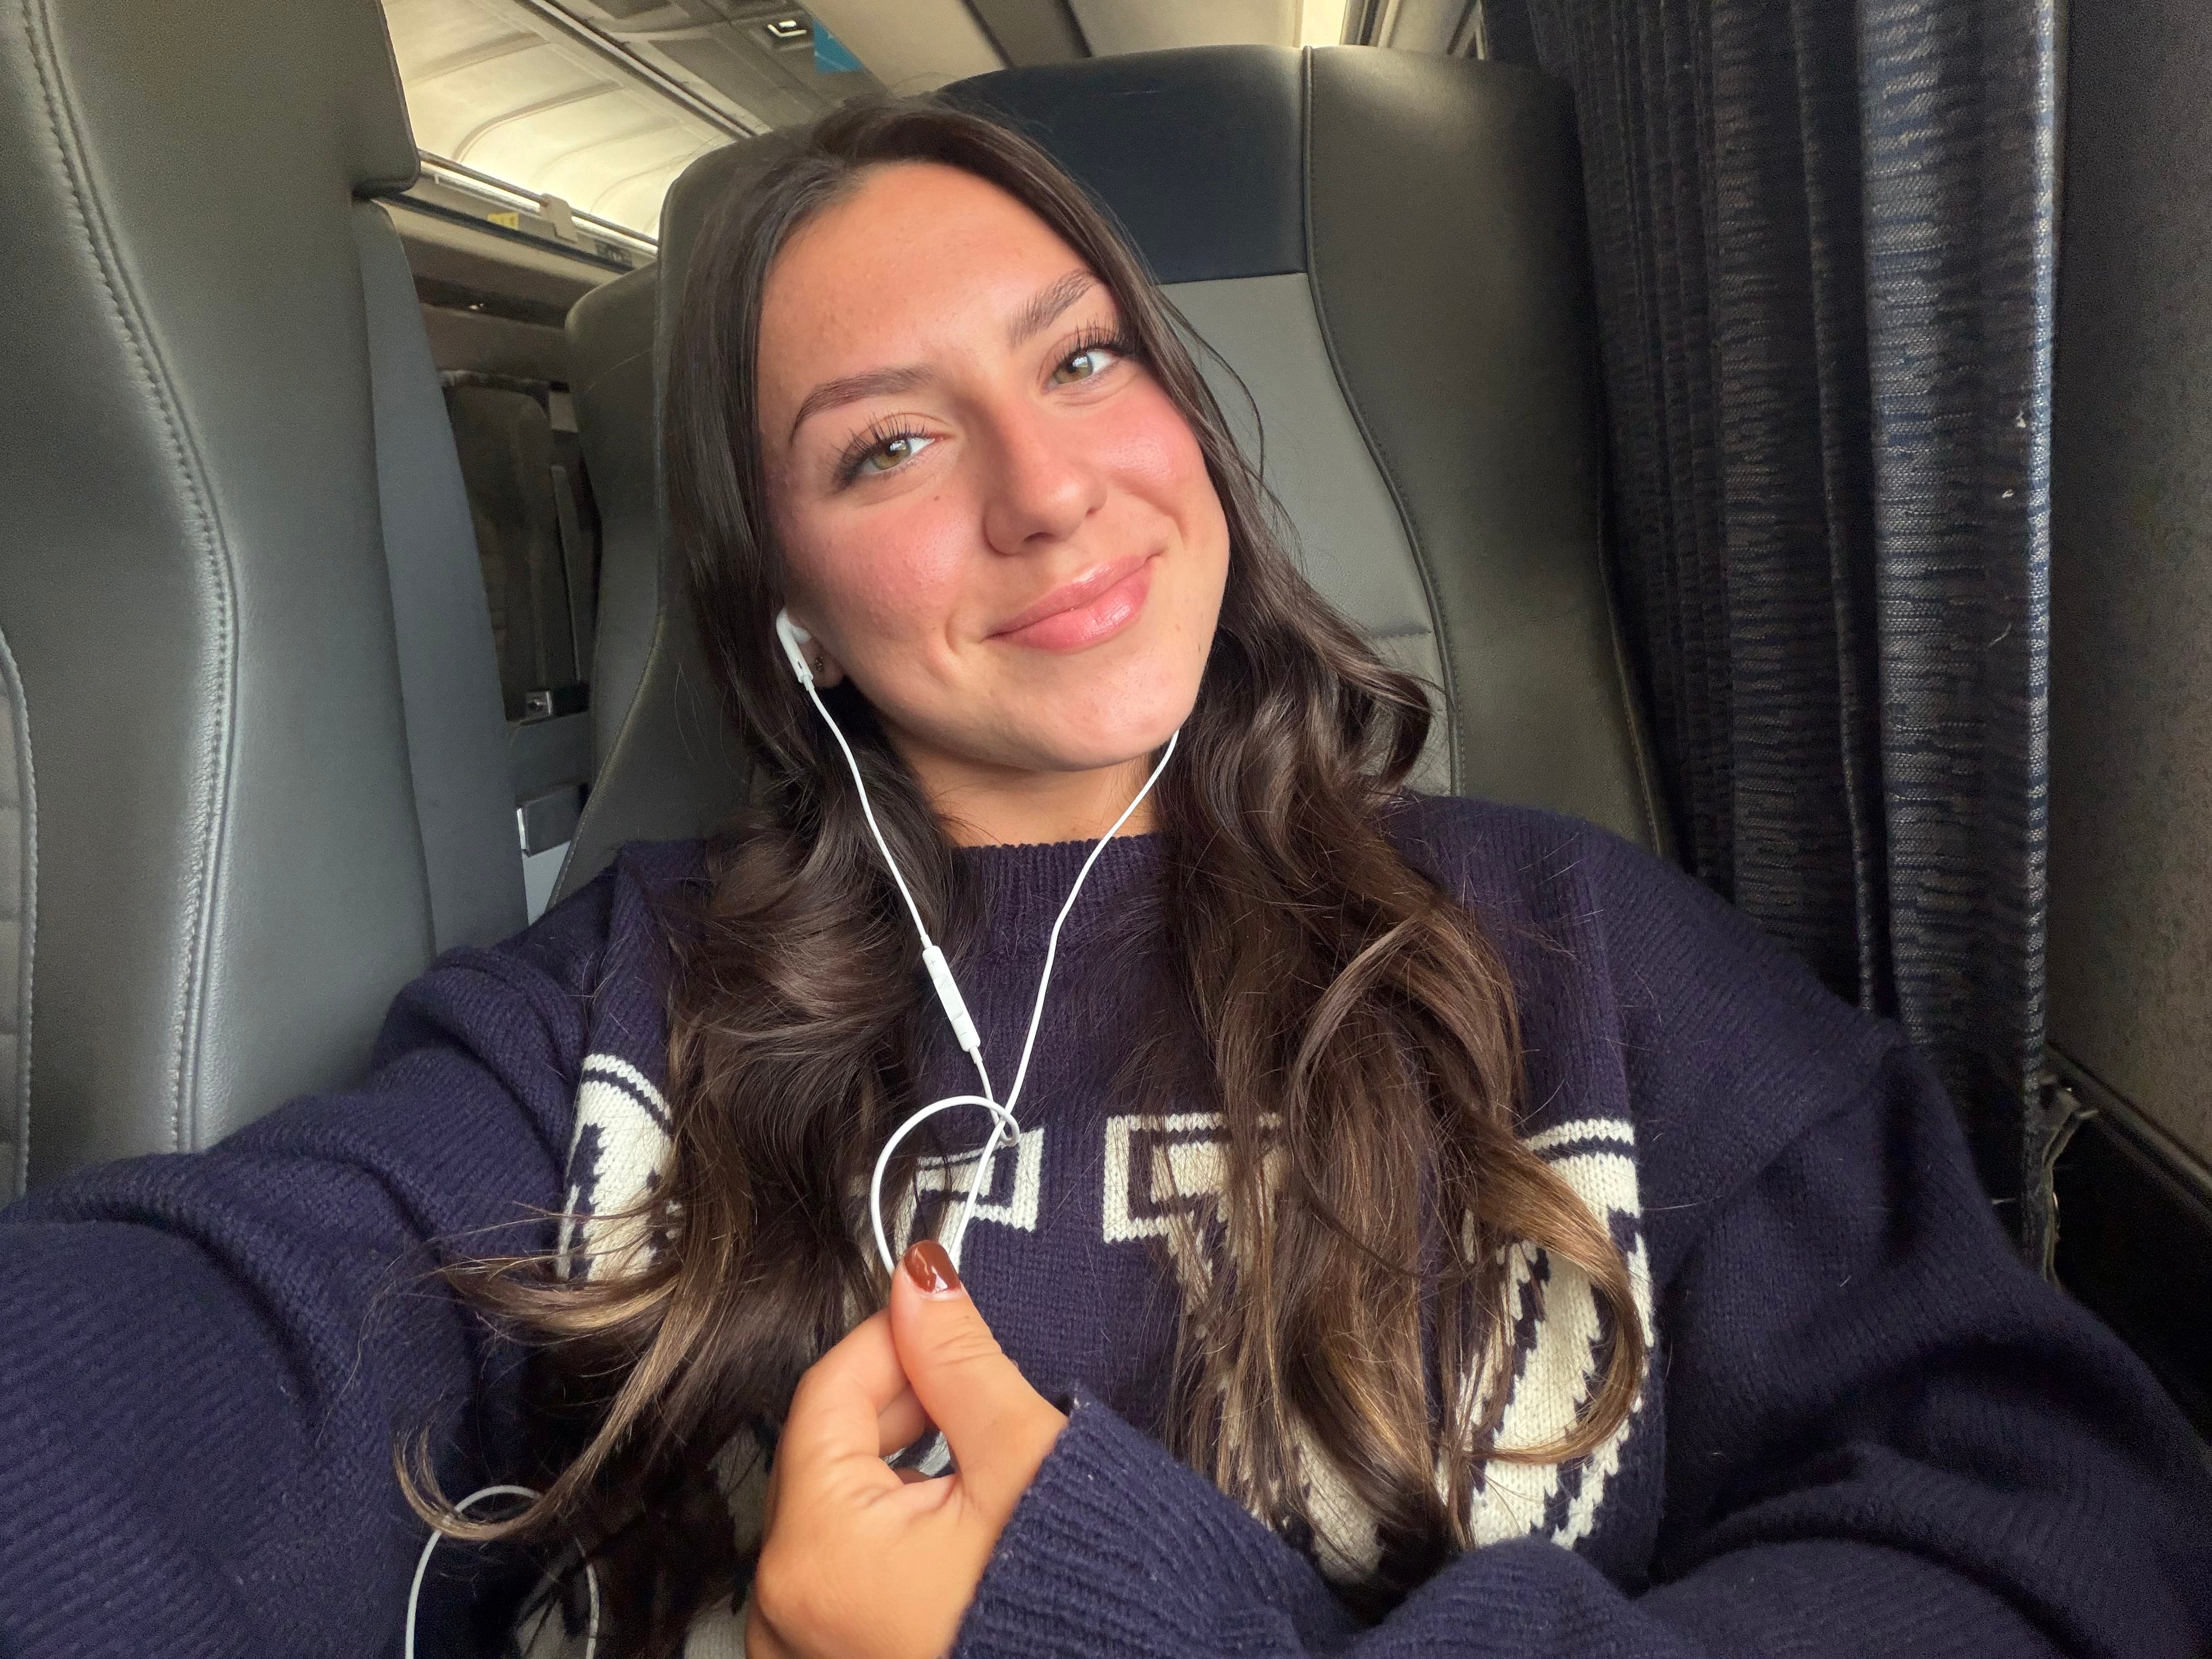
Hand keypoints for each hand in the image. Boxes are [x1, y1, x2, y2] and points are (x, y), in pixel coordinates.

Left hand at [745, 1241, 1067, 1658]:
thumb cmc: (1076, 1600)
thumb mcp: (1021, 1459)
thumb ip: (958, 1359)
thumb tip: (920, 1278)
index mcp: (816, 1550)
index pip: (826, 1392)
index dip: (892, 1340)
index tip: (943, 1317)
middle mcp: (784, 1607)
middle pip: (822, 1451)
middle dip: (897, 1406)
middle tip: (971, 1391)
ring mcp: (801, 1645)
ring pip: (832, 1506)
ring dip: (893, 1465)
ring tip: (971, 1459)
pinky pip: (839, 1567)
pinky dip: (886, 1529)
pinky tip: (950, 1521)